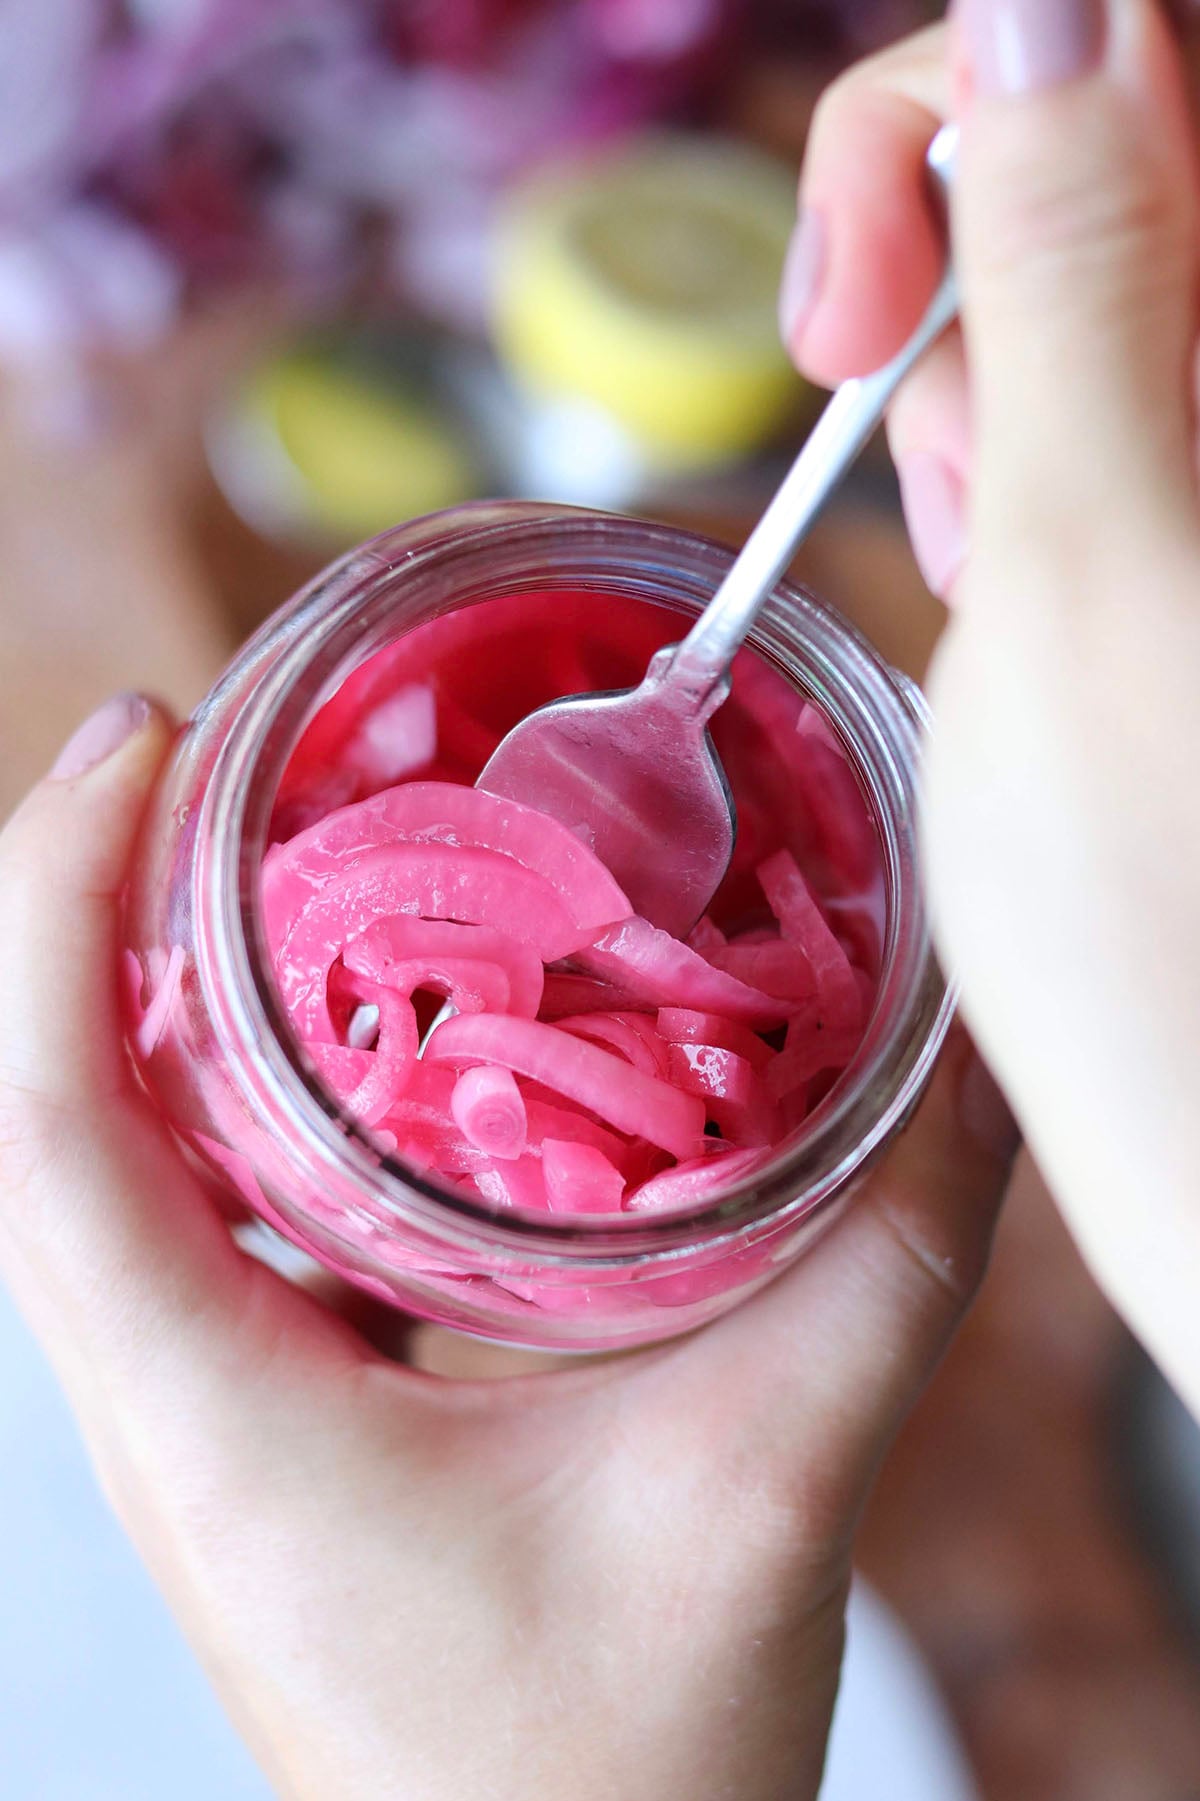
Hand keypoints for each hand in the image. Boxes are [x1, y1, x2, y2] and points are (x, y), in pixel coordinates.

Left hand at [0, 700, 1014, 1800]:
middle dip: (88, 905)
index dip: (51, 908)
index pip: (44, 1124)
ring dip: (142, 986)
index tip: (141, 742)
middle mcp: (167, 1401)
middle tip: (207, 751)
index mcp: (214, 1416)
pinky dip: (218, 1080)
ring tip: (247, 846)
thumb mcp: (762, 1496)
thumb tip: (973, 1080)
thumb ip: (881, 1272)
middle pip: (48, 1104)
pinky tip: (330, 1022)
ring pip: (105, 1154)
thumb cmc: (609, 1780)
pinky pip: (186, 1209)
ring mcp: (202, 1409)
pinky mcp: (262, 1414)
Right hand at [781, 3, 1199, 1409]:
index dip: (974, 94)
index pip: (1147, 32)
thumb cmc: (1172, 941)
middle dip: (967, 253)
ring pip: (1104, 262)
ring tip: (979, 549)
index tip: (864, 297)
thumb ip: (1083, 260)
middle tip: (915, 450)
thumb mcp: (1090, 576)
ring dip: (992, 374)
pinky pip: (1118, 386)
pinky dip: (1030, 450)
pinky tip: (1015, 569)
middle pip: (1121, 125)